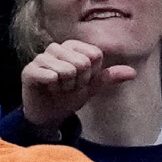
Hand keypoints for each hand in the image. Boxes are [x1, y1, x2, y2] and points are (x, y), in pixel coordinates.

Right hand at [20, 40, 136, 130]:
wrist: (49, 114)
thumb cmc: (68, 97)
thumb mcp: (91, 87)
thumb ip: (108, 77)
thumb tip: (132, 73)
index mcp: (73, 46)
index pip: (95, 55)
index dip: (91, 74)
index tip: (80, 81)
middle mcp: (56, 48)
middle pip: (82, 62)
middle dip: (78, 81)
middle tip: (68, 86)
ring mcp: (41, 58)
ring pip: (66, 70)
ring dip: (65, 86)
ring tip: (58, 88)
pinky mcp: (29, 70)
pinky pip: (50, 76)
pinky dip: (53, 88)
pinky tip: (48, 90)